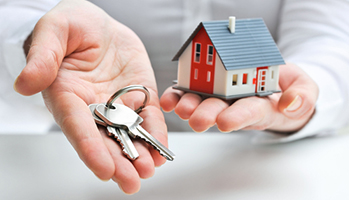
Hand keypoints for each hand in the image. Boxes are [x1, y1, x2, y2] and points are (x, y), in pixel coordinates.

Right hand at [14, 0, 166, 193]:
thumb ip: (43, 56)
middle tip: (131, 182)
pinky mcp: (139, 96)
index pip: (78, 126)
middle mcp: (93, 106)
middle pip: (104, 139)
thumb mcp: (53, 31)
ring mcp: (118, 104)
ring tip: (149, 171)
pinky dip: (155, 134)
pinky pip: (148, 118)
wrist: (99, 25)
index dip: (90, 147)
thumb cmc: (72, 25)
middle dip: (118, 162)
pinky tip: (161, 151)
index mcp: (67, 95)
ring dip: (139, 155)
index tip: (103, 168)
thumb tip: (26, 84)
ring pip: (128, 135)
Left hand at [160, 64, 317, 132]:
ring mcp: (221, 97)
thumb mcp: (305, 89)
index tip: (226, 122)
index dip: (238, 117)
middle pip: (221, 111)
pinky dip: (178, 96)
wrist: (274, 81)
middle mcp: (237, 105)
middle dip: (208, 115)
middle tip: (197, 120)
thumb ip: (302, 96)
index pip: (250, 113)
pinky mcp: (208, 88)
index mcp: (260, 106)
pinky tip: (170, 100)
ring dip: (190, 106)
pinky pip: (191, 92)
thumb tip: (290, 103)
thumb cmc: (287, 88)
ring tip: (180, 108)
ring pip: (203, 103)